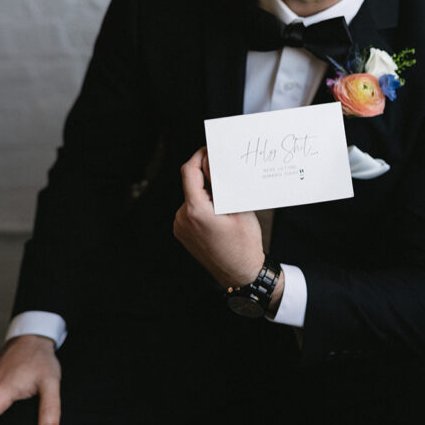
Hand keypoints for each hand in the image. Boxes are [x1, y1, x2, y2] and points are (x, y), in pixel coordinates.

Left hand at [173, 147, 264, 288]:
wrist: (240, 274)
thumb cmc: (244, 244)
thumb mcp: (240, 209)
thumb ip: (224, 186)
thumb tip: (214, 165)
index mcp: (196, 210)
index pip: (189, 171)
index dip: (199, 156)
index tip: (209, 150)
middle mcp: (182, 218)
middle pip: (190, 183)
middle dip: (206, 175)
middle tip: (224, 171)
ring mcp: (180, 227)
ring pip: (191, 196)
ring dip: (205, 191)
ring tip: (225, 195)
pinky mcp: (182, 232)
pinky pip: (190, 210)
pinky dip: (201, 204)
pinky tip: (218, 209)